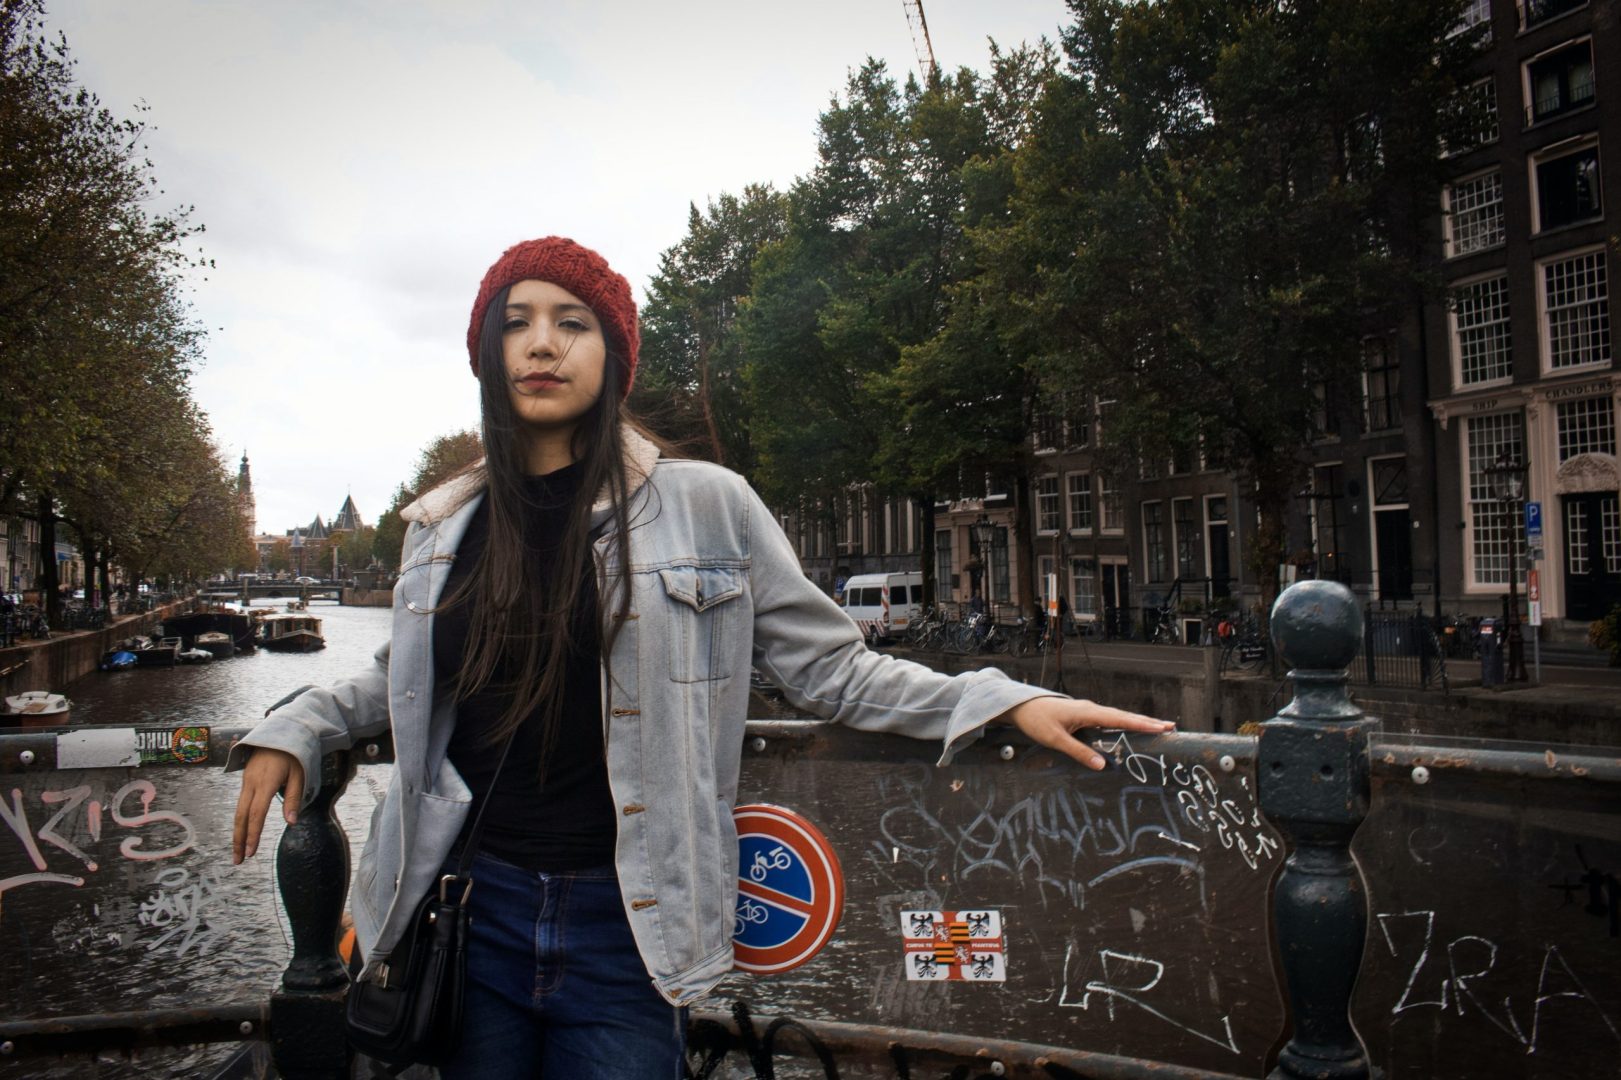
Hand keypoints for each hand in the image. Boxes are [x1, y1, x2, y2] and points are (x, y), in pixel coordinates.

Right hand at [231, 748, 303, 863]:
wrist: (276, 734)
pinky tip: (241, 834)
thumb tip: (292, 823)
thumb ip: (294, 798)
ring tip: (238, 853)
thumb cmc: (293, 754)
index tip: (250, 851)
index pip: (257, 813)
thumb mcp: (299, 774)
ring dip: (237, 833)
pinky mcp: (246, 782)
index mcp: (266, 782)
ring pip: (238, 811)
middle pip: (241, 816)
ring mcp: (246, 782)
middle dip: (239, 840)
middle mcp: (251, 783)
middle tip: (238, 861)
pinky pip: (241, 805)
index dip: (253, 833)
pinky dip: (240, 821)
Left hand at [1002, 697, 1173, 769]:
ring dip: (1138, 722)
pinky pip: (1110, 720)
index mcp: (1087, 712)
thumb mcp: (1055, 739)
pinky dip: (1125, 723)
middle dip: (1147, 722)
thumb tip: (1102, 765)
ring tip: (1159, 727)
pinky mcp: (1085, 715)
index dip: (1140, 724)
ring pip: (1119, 717)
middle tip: (1170, 726)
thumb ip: (1078, 752)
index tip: (1160, 727)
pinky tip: (1133, 729)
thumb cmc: (1037, 721)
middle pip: (1124, 716)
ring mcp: (1089, 711)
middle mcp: (1091, 709)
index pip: (1119, 719)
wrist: (1021, 707)